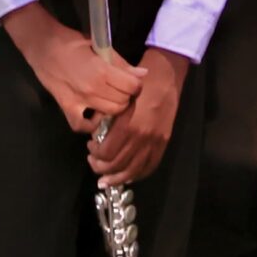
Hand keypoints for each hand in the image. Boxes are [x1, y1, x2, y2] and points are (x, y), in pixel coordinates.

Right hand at [10, 6, 145, 131]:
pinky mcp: (66, 107)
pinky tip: (93, 113)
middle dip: (126, 96)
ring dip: (113, 108)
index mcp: (102, 71)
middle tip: (121, 89)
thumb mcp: (100, 46)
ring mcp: (79, 101)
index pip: (132, 87)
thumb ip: (121, 63)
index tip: (132, 80)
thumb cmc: (72, 43)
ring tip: (109, 98)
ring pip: (108, 114)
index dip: (136, 84)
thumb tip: (142, 74)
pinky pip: (82, 126)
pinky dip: (90, 124)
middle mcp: (92, 89)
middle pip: (123, 103)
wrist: (43, 46)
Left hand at [90, 48, 187, 186]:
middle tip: (94, 163)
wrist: (166, 77)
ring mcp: (155, 142)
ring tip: (106, 178)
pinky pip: (150, 166)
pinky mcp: (163, 143)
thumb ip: (108, 118)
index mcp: (128, 125)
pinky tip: (127, 176)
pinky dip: (137, 175)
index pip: (107, 153)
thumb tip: (97, 136)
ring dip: (117, 178)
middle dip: (101, 168)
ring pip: (133, 171)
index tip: (90, 147)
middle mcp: (142, 137)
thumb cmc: (138, 83)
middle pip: (117, 165)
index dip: (95, 155)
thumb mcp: (118, 97)